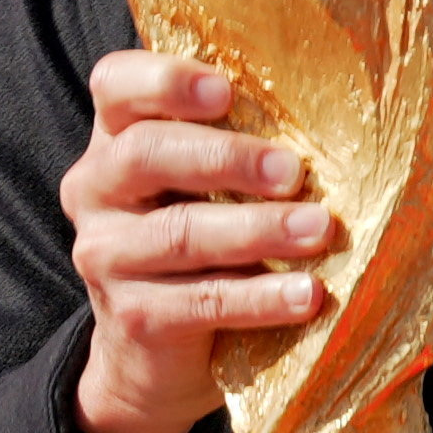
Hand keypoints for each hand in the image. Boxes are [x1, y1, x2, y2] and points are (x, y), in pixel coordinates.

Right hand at [60, 50, 333, 432]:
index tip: (226, 90)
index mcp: (115, 138)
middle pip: (146, 154)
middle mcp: (96, 189)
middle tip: (293, 171)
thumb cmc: (203, 239)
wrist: (155, 353)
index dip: (164, 79)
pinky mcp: (133, 317)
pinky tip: (307, 293)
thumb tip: (337, 110)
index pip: (114, 86)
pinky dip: (260, 296)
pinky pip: (201, 301)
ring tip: (318, 229)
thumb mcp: (206, 183)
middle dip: (226, 157)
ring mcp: (106, 256)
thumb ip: (239, 140)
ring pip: (180, 233)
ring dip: (257, 230)